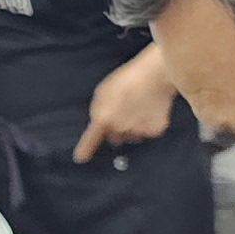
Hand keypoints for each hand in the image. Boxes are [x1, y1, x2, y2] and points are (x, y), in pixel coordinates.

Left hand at [73, 50, 178, 164]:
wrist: (153, 75)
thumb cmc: (127, 79)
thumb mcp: (103, 91)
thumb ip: (99, 109)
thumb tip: (99, 121)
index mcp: (103, 117)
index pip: (91, 139)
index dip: (85, 150)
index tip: (81, 158)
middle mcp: (119, 128)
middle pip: (115, 138)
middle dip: (117, 130)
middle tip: (124, 114)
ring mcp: (137, 131)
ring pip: (132, 136)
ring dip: (133, 128)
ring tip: (138, 108)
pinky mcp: (154, 130)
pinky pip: (149, 132)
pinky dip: (149, 124)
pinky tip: (151, 109)